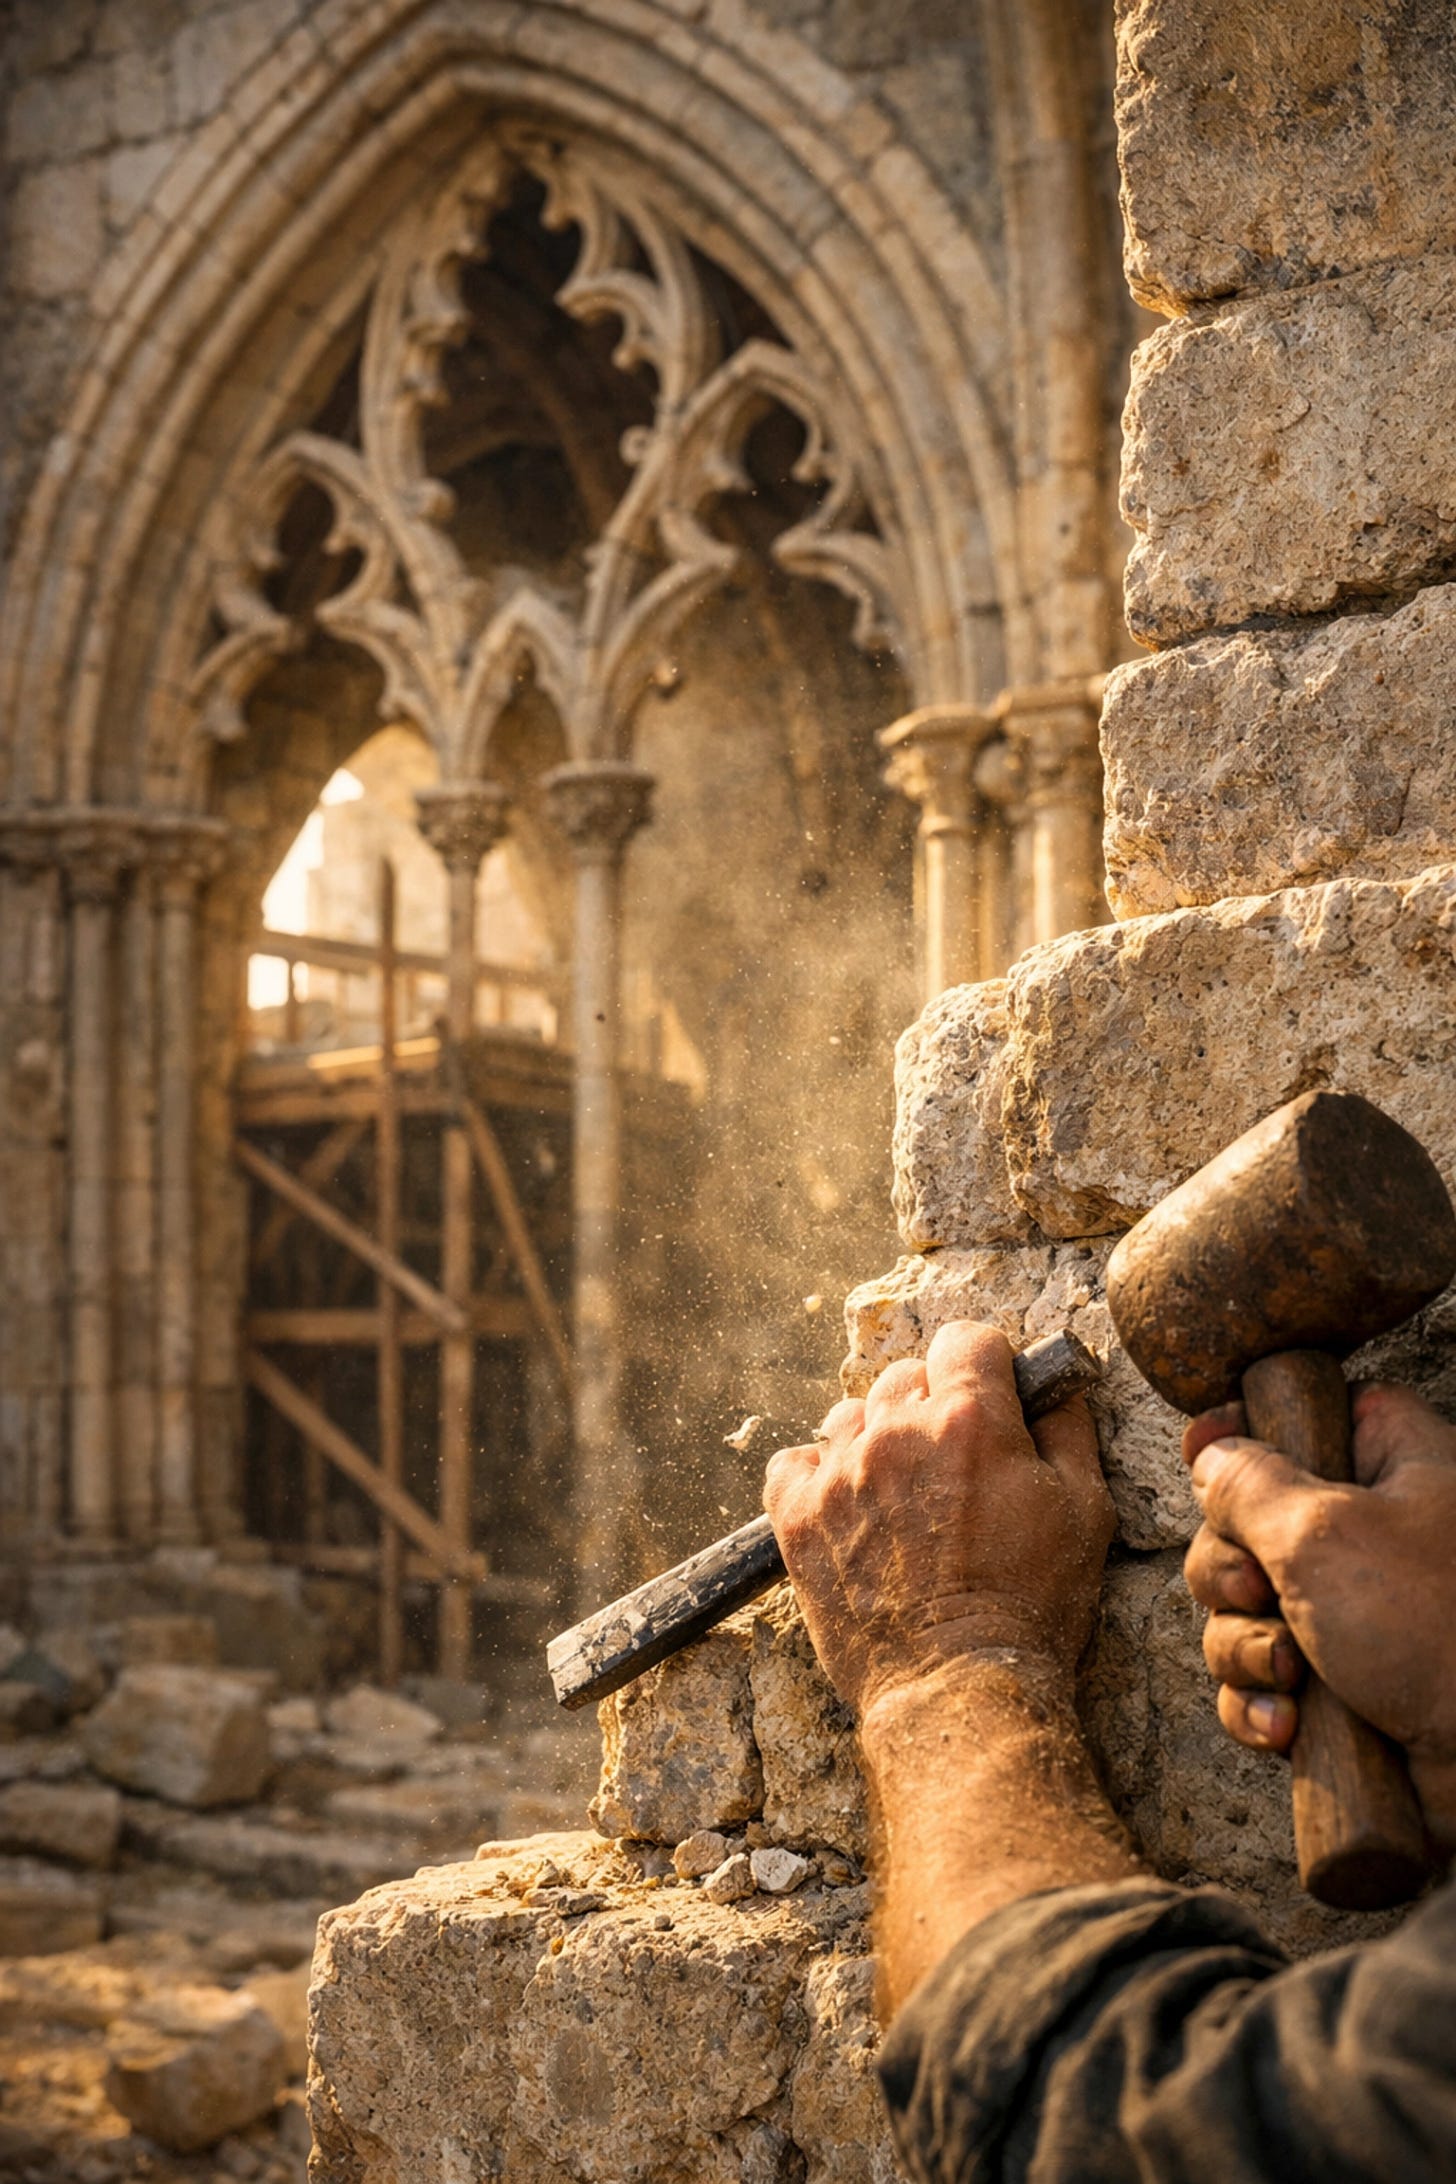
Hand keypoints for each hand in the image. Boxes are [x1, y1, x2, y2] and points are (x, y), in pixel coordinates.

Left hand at [763, 1319, 1113, 1720]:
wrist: (957, 1686)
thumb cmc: (1032, 1605)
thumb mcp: (1086, 1510)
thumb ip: (1068, 1430)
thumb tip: (1056, 1387)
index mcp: (969, 1420)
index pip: (966, 1338)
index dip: (985, 1364)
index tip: (991, 1395)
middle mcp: (896, 1433)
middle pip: (905, 1375)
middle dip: (931, 1404)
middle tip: (953, 1464)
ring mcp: (840, 1473)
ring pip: (850, 1416)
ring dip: (876, 1441)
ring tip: (902, 1495)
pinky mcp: (796, 1516)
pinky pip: (793, 1461)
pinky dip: (818, 1476)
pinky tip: (848, 1509)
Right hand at [1183, 1382, 1455, 1850]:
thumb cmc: (1437, 1632)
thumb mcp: (1322, 1535)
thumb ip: (1248, 1484)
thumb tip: (1211, 1454)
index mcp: (1390, 1462)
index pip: (1301, 1412)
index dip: (1241, 1430)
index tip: (1204, 1455)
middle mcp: (1370, 1531)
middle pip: (1244, 1521)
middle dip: (1229, 1572)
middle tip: (1259, 1593)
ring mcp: (1353, 1612)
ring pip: (1243, 1609)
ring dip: (1243, 1647)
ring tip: (1287, 1672)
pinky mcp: (1341, 1684)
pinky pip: (1260, 1680)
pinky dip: (1259, 1702)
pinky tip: (1287, 1723)